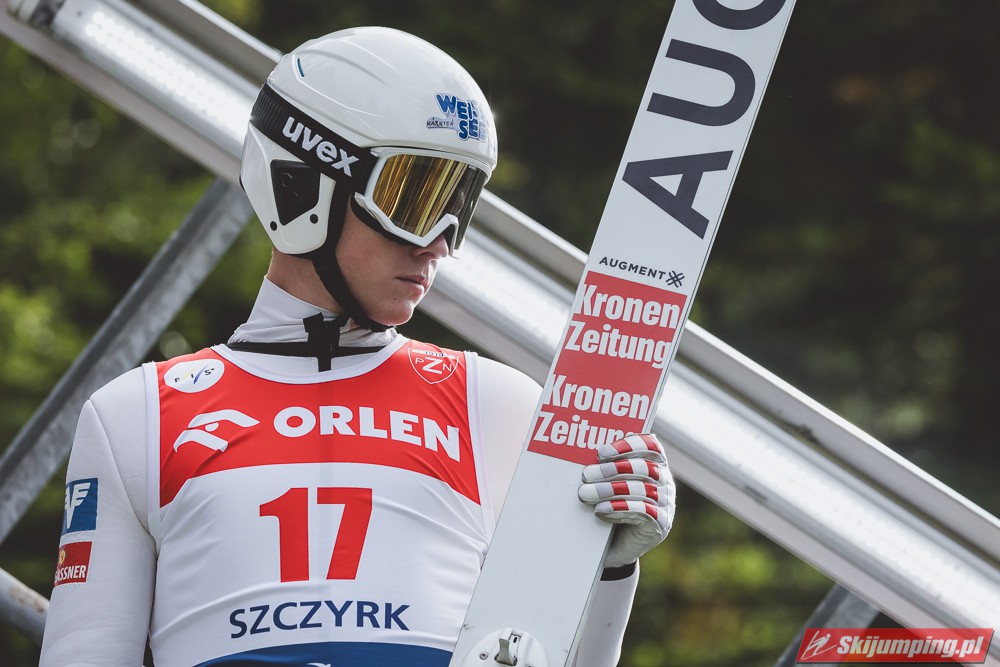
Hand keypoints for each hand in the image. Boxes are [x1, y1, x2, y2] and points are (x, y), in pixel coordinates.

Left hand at [578, 433, 674, 568]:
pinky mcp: (661, 524)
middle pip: (643, 467)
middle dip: (612, 469)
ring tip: (585, 494)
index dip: (627, 446)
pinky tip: (600, 510)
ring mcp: (666, 503)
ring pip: (641, 489)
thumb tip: (583, 453)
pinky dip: (619, 509)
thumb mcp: (609, 483)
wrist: (618, 545)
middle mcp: (665, 481)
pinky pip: (642, 512)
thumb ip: (606, 466)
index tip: (601, 453)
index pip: (650, 445)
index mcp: (655, 463)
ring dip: (609, 490)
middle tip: (585, 475)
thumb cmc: (612, 504)